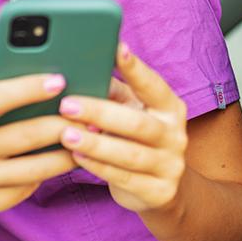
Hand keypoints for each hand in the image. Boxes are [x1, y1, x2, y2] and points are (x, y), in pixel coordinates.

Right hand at [0, 72, 76, 216]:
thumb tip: (34, 71)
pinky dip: (47, 174)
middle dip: (61, 124)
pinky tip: (63, 161)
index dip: (28, 89)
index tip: (58, 80)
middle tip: (88, 114)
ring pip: (33, 169)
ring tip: (88, 139)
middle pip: (23, 136)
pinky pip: (25, 189)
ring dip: (66, 153)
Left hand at [56, 44, 187, 213]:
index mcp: (170, 108)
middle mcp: (176, 135)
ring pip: (130, 154)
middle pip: (137, 123)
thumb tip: (83, 70)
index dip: (136, 68)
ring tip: (65, 134)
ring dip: (95, 143)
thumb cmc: (135, 138)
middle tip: (67, 105)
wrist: (161, 189)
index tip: (117, 48)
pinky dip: (98, 166)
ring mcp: (171, 166)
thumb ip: (112, 92)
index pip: (154, 86)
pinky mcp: (159, 192)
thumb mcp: (130, 111)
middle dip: (100, 112)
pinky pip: (124, 178)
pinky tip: (76, 156)